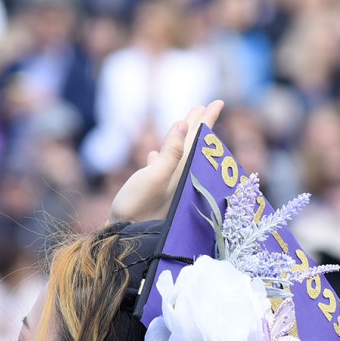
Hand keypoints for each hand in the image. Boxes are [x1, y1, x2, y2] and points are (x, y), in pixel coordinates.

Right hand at [109, 100, 224, 223]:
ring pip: (177, 157)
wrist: (121, 238)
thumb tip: (184, 125)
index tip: (218, 102)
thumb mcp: (154, 178)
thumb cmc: (137, 209)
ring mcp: (165, 189)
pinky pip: (160, 171)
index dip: (207, 121)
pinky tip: (154, 153)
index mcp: (182, 174)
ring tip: (184, 123)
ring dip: (180, 139)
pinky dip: (160, 159)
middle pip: (192, 147)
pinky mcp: (150, 196)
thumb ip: (171, 153)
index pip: (199, 142)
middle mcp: (178, 181)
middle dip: (198, 127)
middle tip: (204, 106)